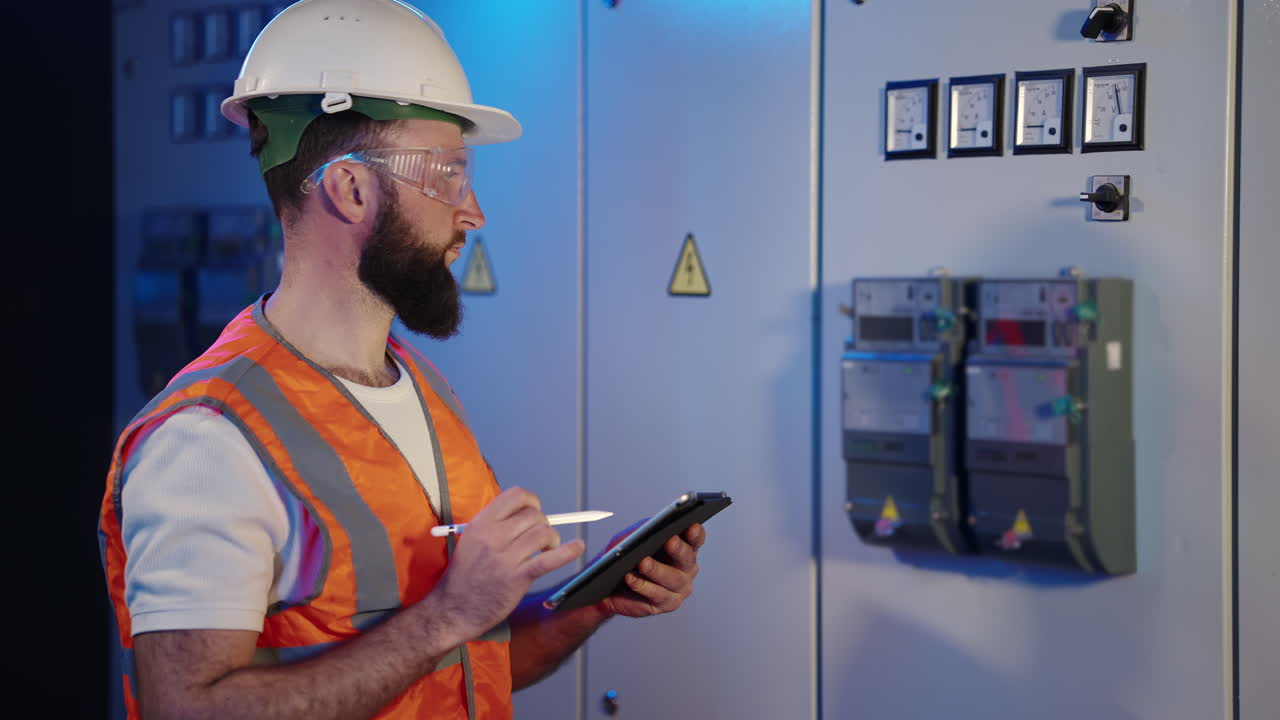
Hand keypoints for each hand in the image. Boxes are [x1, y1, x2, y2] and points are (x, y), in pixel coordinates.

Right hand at [431, 488, 584, 643]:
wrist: (453, 610)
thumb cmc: (465, 576)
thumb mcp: (471, 540)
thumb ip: (496, 525)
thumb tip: (529, 514)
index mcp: (480, 523)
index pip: (516, 496)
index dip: (531, 501)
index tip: (534, 512)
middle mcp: (493, 537)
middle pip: (534, 515)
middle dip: (543, 524)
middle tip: (540, 539)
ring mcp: (505, 558)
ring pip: (544, 533)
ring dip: (552, 539)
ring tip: (547, 549)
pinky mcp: (517, 578)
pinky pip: (549, 559)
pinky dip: (568, 551)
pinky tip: (578, 547)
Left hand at [599, 523, 705, 617]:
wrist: (611, 582)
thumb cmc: (626, 556)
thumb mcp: (634, 536)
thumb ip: (645, 529)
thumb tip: (651, 527)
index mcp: (684, 548)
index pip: (695, 539)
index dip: (696, 533)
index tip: (692, 527)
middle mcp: (687, 569)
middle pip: (687, 558)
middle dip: (679, 549)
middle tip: (671, 541)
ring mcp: (680, 588)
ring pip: (673, 579)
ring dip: (657, 570)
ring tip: (643, 562)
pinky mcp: (668, 604)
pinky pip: (658, 594)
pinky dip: (643, 586)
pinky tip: (631, 578)